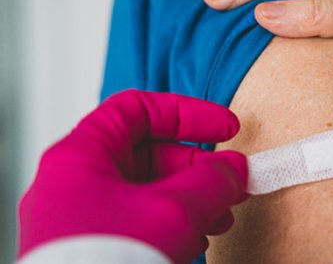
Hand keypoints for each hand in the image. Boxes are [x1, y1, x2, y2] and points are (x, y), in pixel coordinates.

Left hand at [18, 90, 248, 263]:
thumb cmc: (107, 261)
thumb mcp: (175, 210)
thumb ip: (213, 180)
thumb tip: (235, 168)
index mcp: (79, 157)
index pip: (137, 109)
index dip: (187, 113)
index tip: (225, 128)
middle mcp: (72, 184)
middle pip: (145, 153)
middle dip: (197, 167)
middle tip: (231, 182)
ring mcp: (77, 220)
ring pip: (144, 192)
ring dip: (190, 200)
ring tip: (219, 219)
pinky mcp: (88, 249)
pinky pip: (135, 223)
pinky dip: (171, 225)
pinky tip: (195, 241)